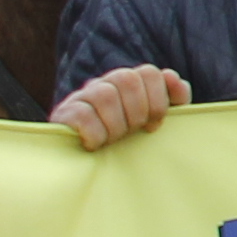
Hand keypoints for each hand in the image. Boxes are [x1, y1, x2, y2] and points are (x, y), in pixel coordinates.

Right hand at [48, 64, 185, 148]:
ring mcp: (81, 96)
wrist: (84, 163)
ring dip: (116, 124)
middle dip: (137, 112)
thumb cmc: (128, 141)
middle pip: (127, 79)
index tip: (155, 126)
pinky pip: (82, 115)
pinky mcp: (63, 113)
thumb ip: (174, 98)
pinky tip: (95, 144)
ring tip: (113, 140)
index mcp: (129, 82)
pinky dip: (95, 134)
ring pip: (105, 95)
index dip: (158, 100)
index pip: (149, 72)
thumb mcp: (155, 120)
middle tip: (133, 132)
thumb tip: (171, 76)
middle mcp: (104, 83)